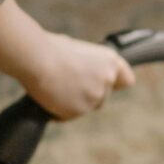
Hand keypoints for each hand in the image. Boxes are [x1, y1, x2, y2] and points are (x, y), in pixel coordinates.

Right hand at [17, 33, 135, 119]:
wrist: (37, 59)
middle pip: (103, 97)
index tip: (105, 84)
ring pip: (86, 107)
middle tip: (67, 82)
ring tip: (55, 86)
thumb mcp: (78, 50)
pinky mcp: (79, 112)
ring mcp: (94, 98)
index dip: (116, 83)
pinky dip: (59, 110)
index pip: (126, 80)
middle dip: (87, 94)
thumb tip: (83, 75)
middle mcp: (107, 81)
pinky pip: (69, 115)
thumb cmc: (52, 49)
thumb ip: (89, 65)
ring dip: (73, 102)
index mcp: (110, 61)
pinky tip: (49, 96)